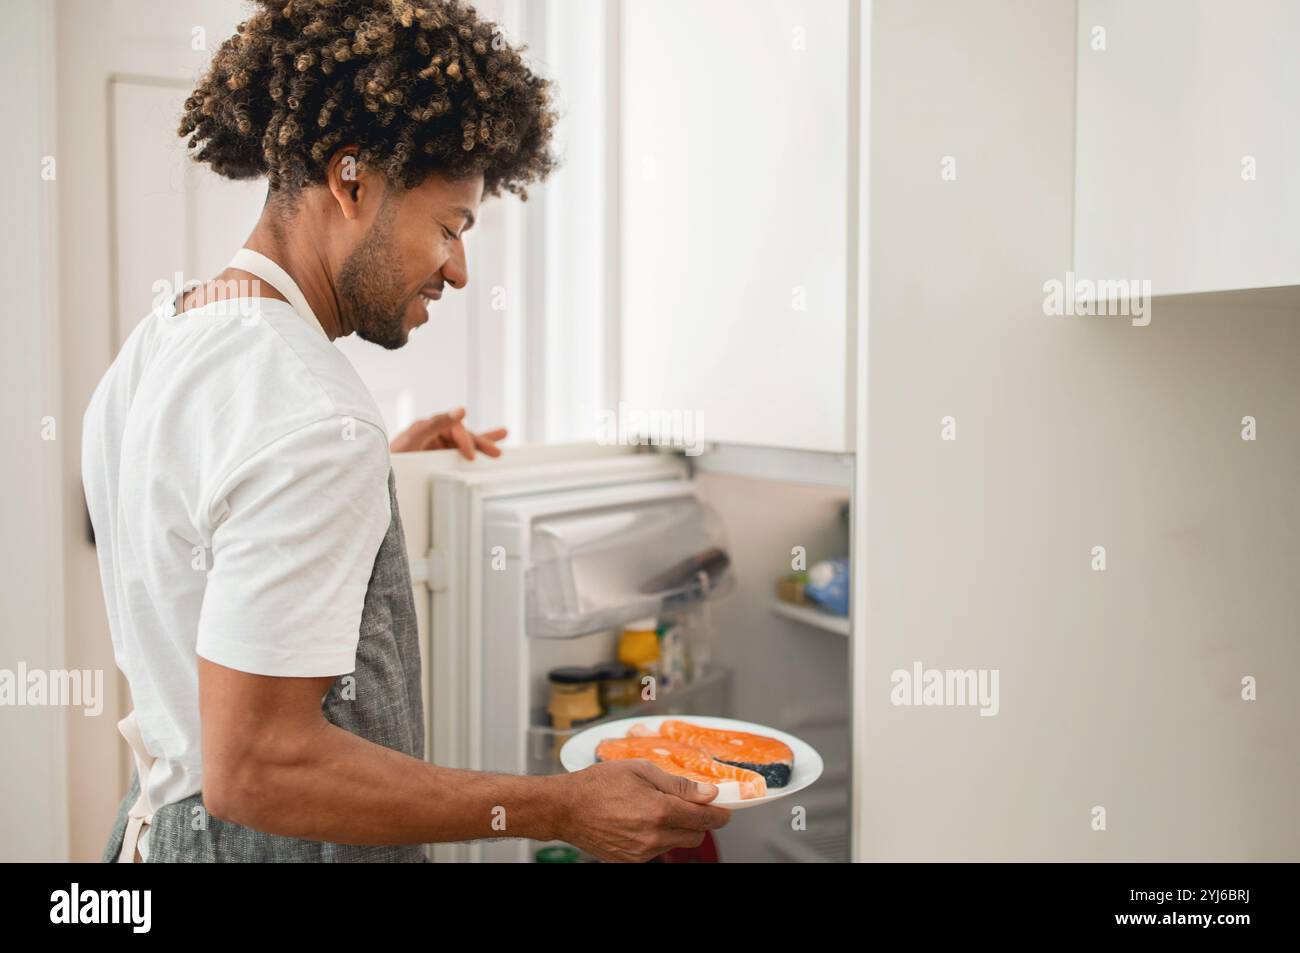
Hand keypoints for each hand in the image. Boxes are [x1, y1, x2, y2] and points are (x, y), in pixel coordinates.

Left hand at [389, 407, 506, 458]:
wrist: (377, 475)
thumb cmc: (392, 458)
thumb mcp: (413, 438)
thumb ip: (436, 423)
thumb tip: (460, 410)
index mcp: (427, 427)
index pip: (455, 428)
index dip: (465, 440)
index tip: (470, 456)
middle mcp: (433, 434)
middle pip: (463, 434)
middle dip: (480, 442)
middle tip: (495, 453)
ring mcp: (435, 445)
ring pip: (465, 440)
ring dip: (483, 439)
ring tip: (503, 434)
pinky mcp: (436, 456)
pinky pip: (459, 450)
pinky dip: (474, 446)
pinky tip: (492, 440)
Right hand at [548, 760, 730, 862]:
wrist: (565, 808)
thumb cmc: (598, 784)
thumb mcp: (641, 770)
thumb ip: (679, 785)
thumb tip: (708, 794)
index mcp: (659, 811)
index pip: (705, 819)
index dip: (720, 814)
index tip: (725, 809)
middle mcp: (653, 837)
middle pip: (695, 837)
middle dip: (699, 822)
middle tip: (690, 805)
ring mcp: (641, 853)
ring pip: (676, 844)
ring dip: (676, 829)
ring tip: (654, 809)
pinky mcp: (630, 862)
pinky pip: (656, 851)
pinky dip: (657, 838)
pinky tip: (639, 821)